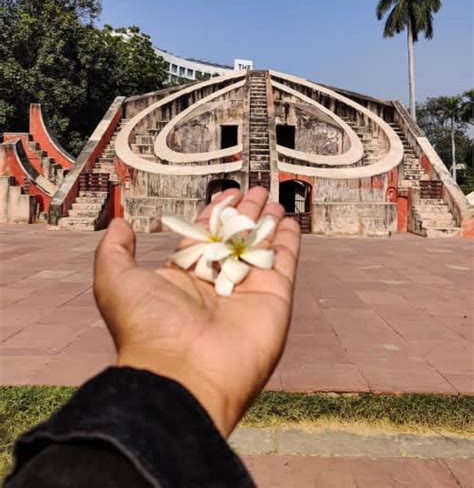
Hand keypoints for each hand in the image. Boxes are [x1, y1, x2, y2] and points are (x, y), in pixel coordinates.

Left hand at [93, 186, 300, 436]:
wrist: (183, 373)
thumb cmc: (147, 327)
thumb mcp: (116, 280)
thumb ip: (114, 250)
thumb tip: (118, 225)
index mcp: (185, 276)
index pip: (204, 235)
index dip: (216, 213)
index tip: (227, 193)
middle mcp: (217, 282)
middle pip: (235, 238)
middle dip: (245, 213)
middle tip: (256, 190)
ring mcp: (247, 290)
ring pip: (260, 246)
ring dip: (267, 222)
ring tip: (274, 199)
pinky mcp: (274, 297)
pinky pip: (283, 262)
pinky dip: (288, 241)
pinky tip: (289, 221)